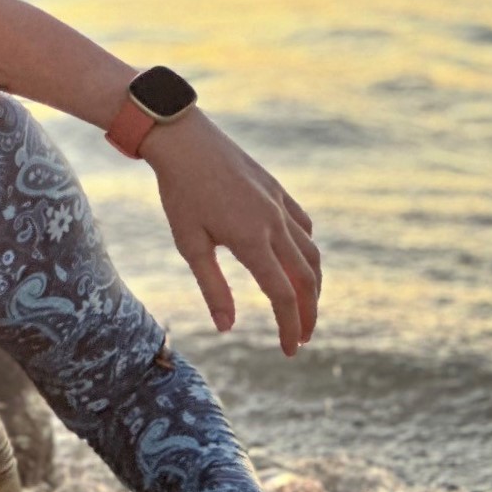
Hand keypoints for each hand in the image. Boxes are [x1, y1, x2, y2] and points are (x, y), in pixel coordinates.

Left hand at [142, 110, 321, 354]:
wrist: (183, 140)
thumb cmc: (178, 192)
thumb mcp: (189, 243)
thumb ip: (213, 287)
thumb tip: (227, 327)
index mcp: (252, 241)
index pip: (283, 295)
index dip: (289, 326)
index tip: (289, 350)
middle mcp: (274, 224)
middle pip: (306, 279)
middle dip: (308, 313)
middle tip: (302, 338)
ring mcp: (280, 205)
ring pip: (311, 253)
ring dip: (313, 284)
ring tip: (304, 305)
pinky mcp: (278, 190)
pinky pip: (305, 227)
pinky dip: (307, 250)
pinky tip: (296, 261)